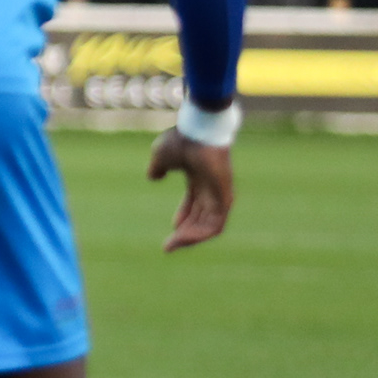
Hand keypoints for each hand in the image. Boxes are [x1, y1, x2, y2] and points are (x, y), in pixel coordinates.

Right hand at [145, 129, 232, 250]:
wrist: (197, 131)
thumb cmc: (182, 140)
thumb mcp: (161, 156)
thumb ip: (158, 168)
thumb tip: (153, 177)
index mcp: (199, 177)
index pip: (194, 205)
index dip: (182, 220)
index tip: (170, 233)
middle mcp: (212, 187)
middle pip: (201, 218)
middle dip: (186, 234)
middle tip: (169, 247)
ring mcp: (220, 193)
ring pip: (210, 225)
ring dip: (192, 238)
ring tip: (175, 245)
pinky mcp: (225, 198)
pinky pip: (216, 224)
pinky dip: (202, 234)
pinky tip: (185, 238)